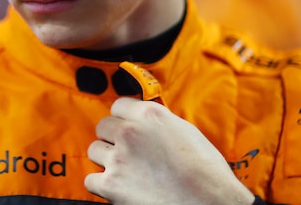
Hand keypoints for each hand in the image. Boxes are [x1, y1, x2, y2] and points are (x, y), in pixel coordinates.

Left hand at [85, 97, 254, 204]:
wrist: (210, 202)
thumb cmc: (206, 172)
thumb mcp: (186, 131)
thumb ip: (160, 123)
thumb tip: (148, 124)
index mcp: (150, 115)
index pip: (118, 105)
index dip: (123, 118)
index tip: (127, 127)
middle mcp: (130, 132)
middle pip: (103, 126)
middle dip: (113, 138)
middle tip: (127, 151)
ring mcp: (118, 158)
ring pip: (94, 150)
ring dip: (106, 159)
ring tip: (123, 169)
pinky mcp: (111, 185)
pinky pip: (91, 179)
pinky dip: (101, 184)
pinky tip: (116, 186)